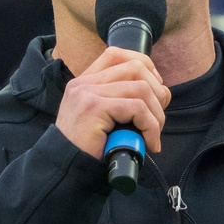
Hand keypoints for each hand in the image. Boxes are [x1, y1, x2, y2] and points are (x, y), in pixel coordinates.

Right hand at [55, 47, 170, 160]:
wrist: (65, 168)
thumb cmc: (88, 148)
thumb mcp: (101, 117)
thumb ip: (117, 100)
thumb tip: (158, 93)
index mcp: (85, 81)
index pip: (117, 54)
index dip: (145, 67)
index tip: (154, 91)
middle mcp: (84, 82)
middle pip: (135, 67)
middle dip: (158, 92)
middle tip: (157, 118)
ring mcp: (87, 92)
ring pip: (141, 88)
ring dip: (156, 114)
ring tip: (152, 135)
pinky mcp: (94, 107)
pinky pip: (136, 108)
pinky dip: (150, 126)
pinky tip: (148, 142)